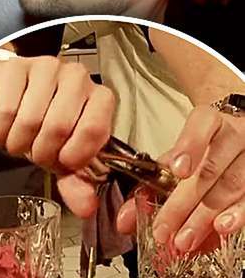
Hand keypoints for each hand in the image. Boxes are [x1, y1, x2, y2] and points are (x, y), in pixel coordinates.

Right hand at [0, 56, 113, 216]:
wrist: (11, 90)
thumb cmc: (43, 121)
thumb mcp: (63, 152)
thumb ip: (76, 181)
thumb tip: (85, 208)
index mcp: (99, 97)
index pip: (94, 129)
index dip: (75, 155)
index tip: (61, 163)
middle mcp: (77, 76)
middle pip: (57, 127)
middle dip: (40, 152)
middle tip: (34, 155)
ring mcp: (45, 67)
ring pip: (28, 119)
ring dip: (16, 143)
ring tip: (17, 142)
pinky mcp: (14, 67)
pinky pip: (4, 110)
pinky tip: (2, 130)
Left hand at [116, 107, 244, 252]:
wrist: (234, 136)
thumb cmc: (201, 147)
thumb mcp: (175, 155)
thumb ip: (148, 182)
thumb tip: (125, 218)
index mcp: (209, 121)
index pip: (202, 125)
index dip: (190, 147)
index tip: (178, 170)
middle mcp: (234, 135)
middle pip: (210, 168)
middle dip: (184, 202)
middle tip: (164, 227)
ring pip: (232, 187)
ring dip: (206, 217)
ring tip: (186, 238)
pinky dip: (235, 217)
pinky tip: (221, 230)